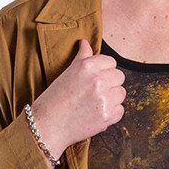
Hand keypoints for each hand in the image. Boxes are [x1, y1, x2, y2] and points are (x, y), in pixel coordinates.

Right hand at [27, 39, 125, 161]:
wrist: (47, 125)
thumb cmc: (54, 98)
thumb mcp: (67, 72)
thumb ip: (82, 57)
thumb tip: (85, 42)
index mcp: (88, 66)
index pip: (111, 62)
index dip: (104, 70)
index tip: (95, 78)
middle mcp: (98, 80)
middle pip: (119, 76)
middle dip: (110, 83)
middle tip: (95, 91)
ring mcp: (104, 99)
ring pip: (121, 93)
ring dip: (112, 98)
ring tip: (95, 102)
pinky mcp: (107, 116)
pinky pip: (120, 110)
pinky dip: (111, 113)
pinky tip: (96, 113)